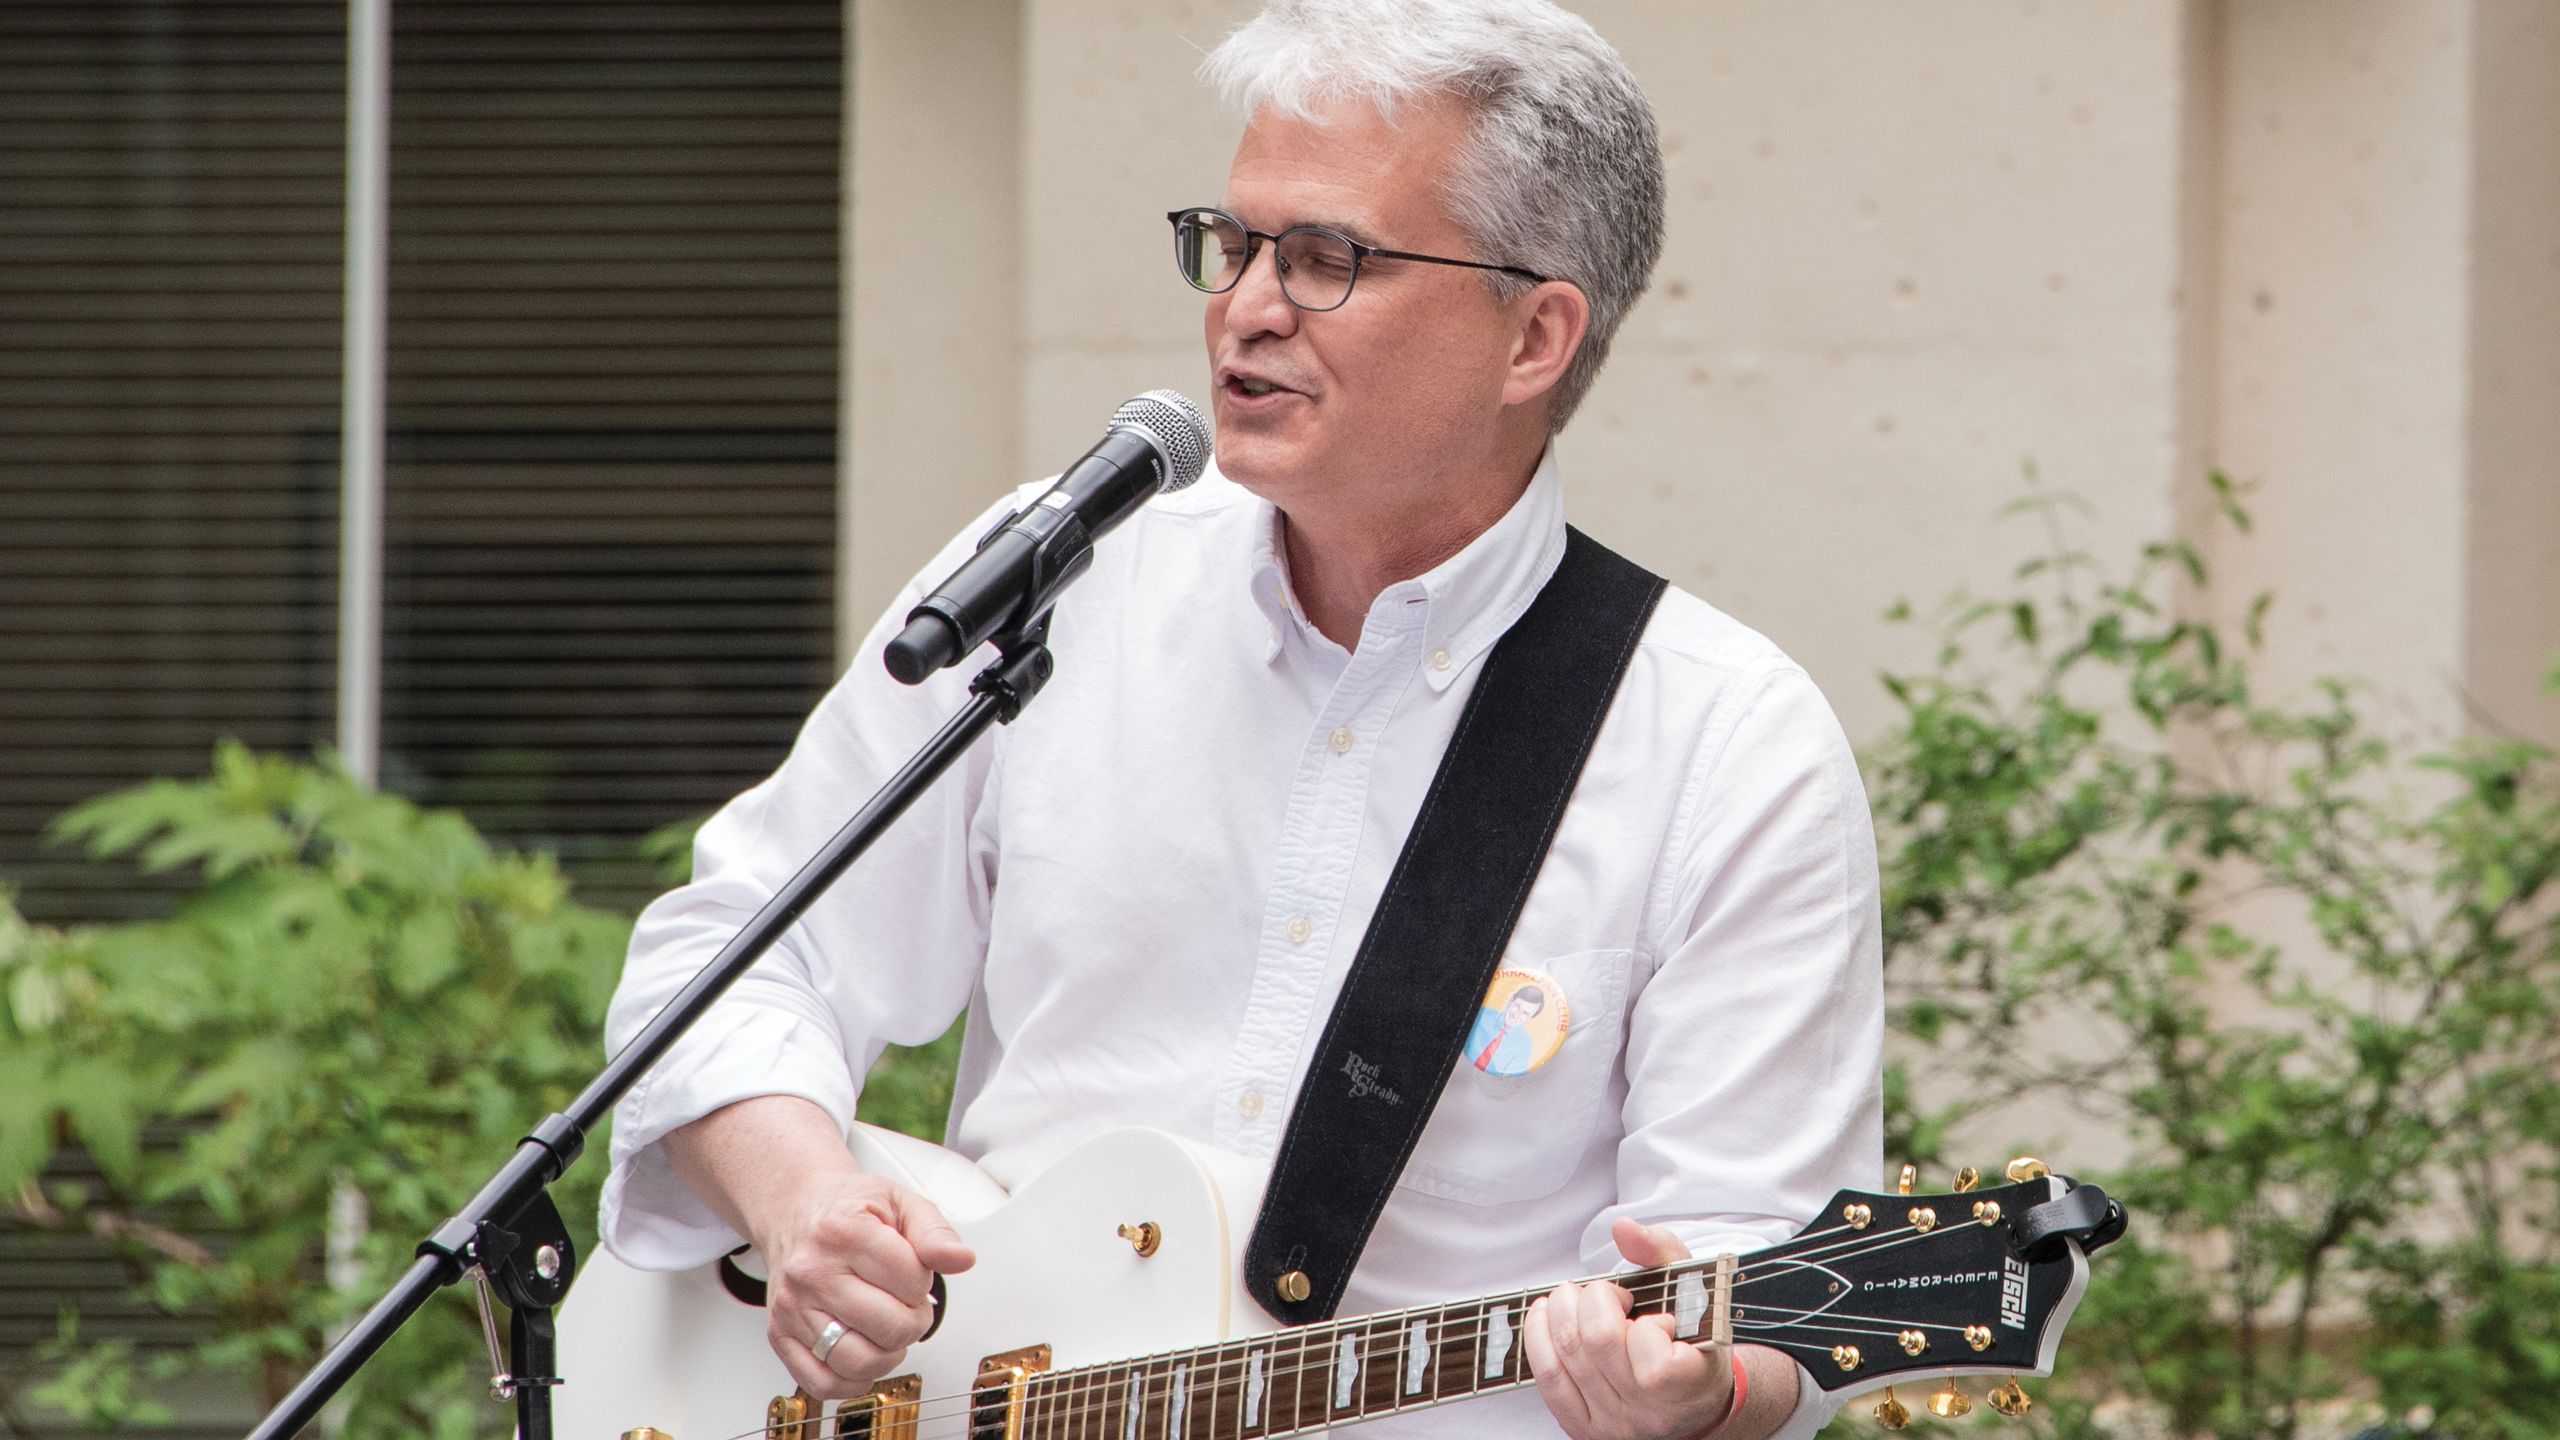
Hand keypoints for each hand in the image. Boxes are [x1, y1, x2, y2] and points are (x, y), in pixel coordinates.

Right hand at [757, 1169, 975, 1397]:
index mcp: (844, 1232)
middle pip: (889, 1327)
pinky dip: (852, 1381)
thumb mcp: (900, 1203)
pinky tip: (863, 1354)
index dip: (924, 1283)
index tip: (915, 1275)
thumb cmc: (848, 1209)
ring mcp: (793, 1307)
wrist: (795, 1210)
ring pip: (857, 1362)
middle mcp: (812, 1271)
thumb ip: (934, 1232)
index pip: (911, 1280)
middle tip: (907, 1305)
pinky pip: (822, 1382)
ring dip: (888, 1355)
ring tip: (887, 1331)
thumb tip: (960, 1259)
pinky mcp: (781, 1334)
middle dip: (914, 1321)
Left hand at [1524, 1218, 1734, 1439]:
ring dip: (1561, 1310)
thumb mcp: (1694, 1292)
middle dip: (1592, 1299)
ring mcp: (1613, 1426)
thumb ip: (1662, 1253)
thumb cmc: (1692, 1341)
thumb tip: (1623, 1228)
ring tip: (1574, 1297)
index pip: (1651, 1354)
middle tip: (1606, 1294)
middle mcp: (1649, 1415)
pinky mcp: (1584, 1429)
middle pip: (1595, 1343)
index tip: (1658, 1319)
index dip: (1647, 1324)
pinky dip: (1538, 1337)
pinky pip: (1547, 1379)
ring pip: (1566, 1356)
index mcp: (1689, 1387)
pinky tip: (1545, 1314)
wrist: (1692, 1404)